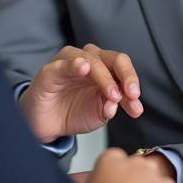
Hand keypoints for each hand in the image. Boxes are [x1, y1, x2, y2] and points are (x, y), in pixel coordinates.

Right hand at [19, 44, 143, 142]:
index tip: (137, 104)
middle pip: (113, 59)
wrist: (45, 123)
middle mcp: (90, 60)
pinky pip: (64, 64)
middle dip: (126, 76)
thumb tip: (116, 105)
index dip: (132, 83)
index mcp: (105, 69)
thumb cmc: (72, 112)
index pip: (123, 68)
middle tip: (130, 95)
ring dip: (105, 77)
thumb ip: (109, 107)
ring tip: (111, 94)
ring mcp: (70, 62)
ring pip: (92, 60)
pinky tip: (82, 68)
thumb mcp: (97, 114)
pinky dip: (75, 65)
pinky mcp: (51, 69)